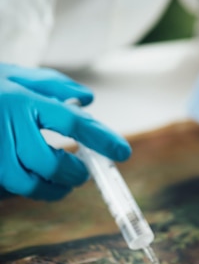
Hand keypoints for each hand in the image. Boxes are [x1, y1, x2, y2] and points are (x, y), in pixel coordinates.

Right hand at [0, 64, 130, 200]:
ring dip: (52, 188)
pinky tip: (35, 181)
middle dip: (72, 172)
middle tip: (83, 172)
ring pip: (26, 182)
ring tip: (64, 183)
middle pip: (49, 161)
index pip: (73, 122)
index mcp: (22, 98)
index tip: (123, 152)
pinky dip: (26, 189)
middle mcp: (5, 123)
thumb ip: (54, 85)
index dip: (101, 139)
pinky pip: (6, 188)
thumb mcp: (16, 74)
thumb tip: (87, 99)